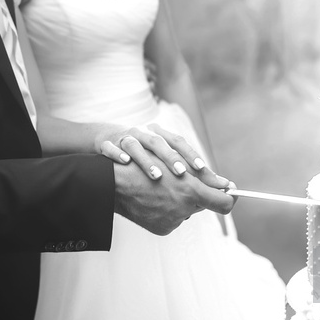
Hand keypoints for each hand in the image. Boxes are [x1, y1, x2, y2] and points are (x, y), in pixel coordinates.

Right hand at [95, 123, 211, 181]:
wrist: (106, 141)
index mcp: (159, 135)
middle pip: (159, 142)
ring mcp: (124, 138)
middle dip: (171, 158)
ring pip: (136, 145)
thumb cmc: (140, 154)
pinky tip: (125, 162)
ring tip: (157, 176)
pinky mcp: (107, 144)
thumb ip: (184, 169)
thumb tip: (212, 185)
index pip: (178, 142)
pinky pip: (110, 148)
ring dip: (147, 160)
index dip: (190, 154)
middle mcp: (143, 134)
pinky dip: (117, 153)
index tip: (203, 169)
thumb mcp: (159, 156)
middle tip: (182, 174)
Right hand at [113, 152, 234, 235]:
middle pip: (205, 205)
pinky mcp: (161, 229)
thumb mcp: (175, 167)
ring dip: (182, 199)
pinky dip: (170, 208)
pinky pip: (174, 218)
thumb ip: (205, 178)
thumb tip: (228, 186)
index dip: (231, 197)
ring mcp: (171, 222)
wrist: (112, 185)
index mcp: (189, 192)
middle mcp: (182, 210)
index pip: (224, 203)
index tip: (232, 190)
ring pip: (188, 210)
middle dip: (200, 193)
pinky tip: (156, 197)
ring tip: (165, 187)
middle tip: (186, 181)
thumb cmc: (144, 167)